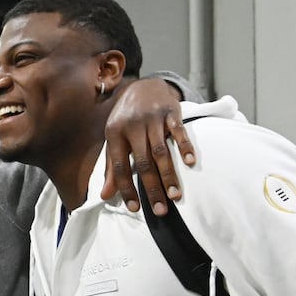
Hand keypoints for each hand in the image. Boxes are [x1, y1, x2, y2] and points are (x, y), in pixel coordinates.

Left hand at [100, 76, 194, 216]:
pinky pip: (178, 131)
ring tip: (175, 196)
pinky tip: (190, 163)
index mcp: (114, 134)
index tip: (135, 209)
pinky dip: (185, 147)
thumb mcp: (114, 140)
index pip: (118, 166)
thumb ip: (111, 167)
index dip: (125, 188)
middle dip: (152, 188)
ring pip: (161, 151)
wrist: (143, 86)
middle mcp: (132, 126)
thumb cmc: (127, 119)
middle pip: (142, 163)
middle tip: (161, 210)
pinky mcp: (170, 112)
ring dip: (169, 175)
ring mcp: (152, 118)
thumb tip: (105, 196)